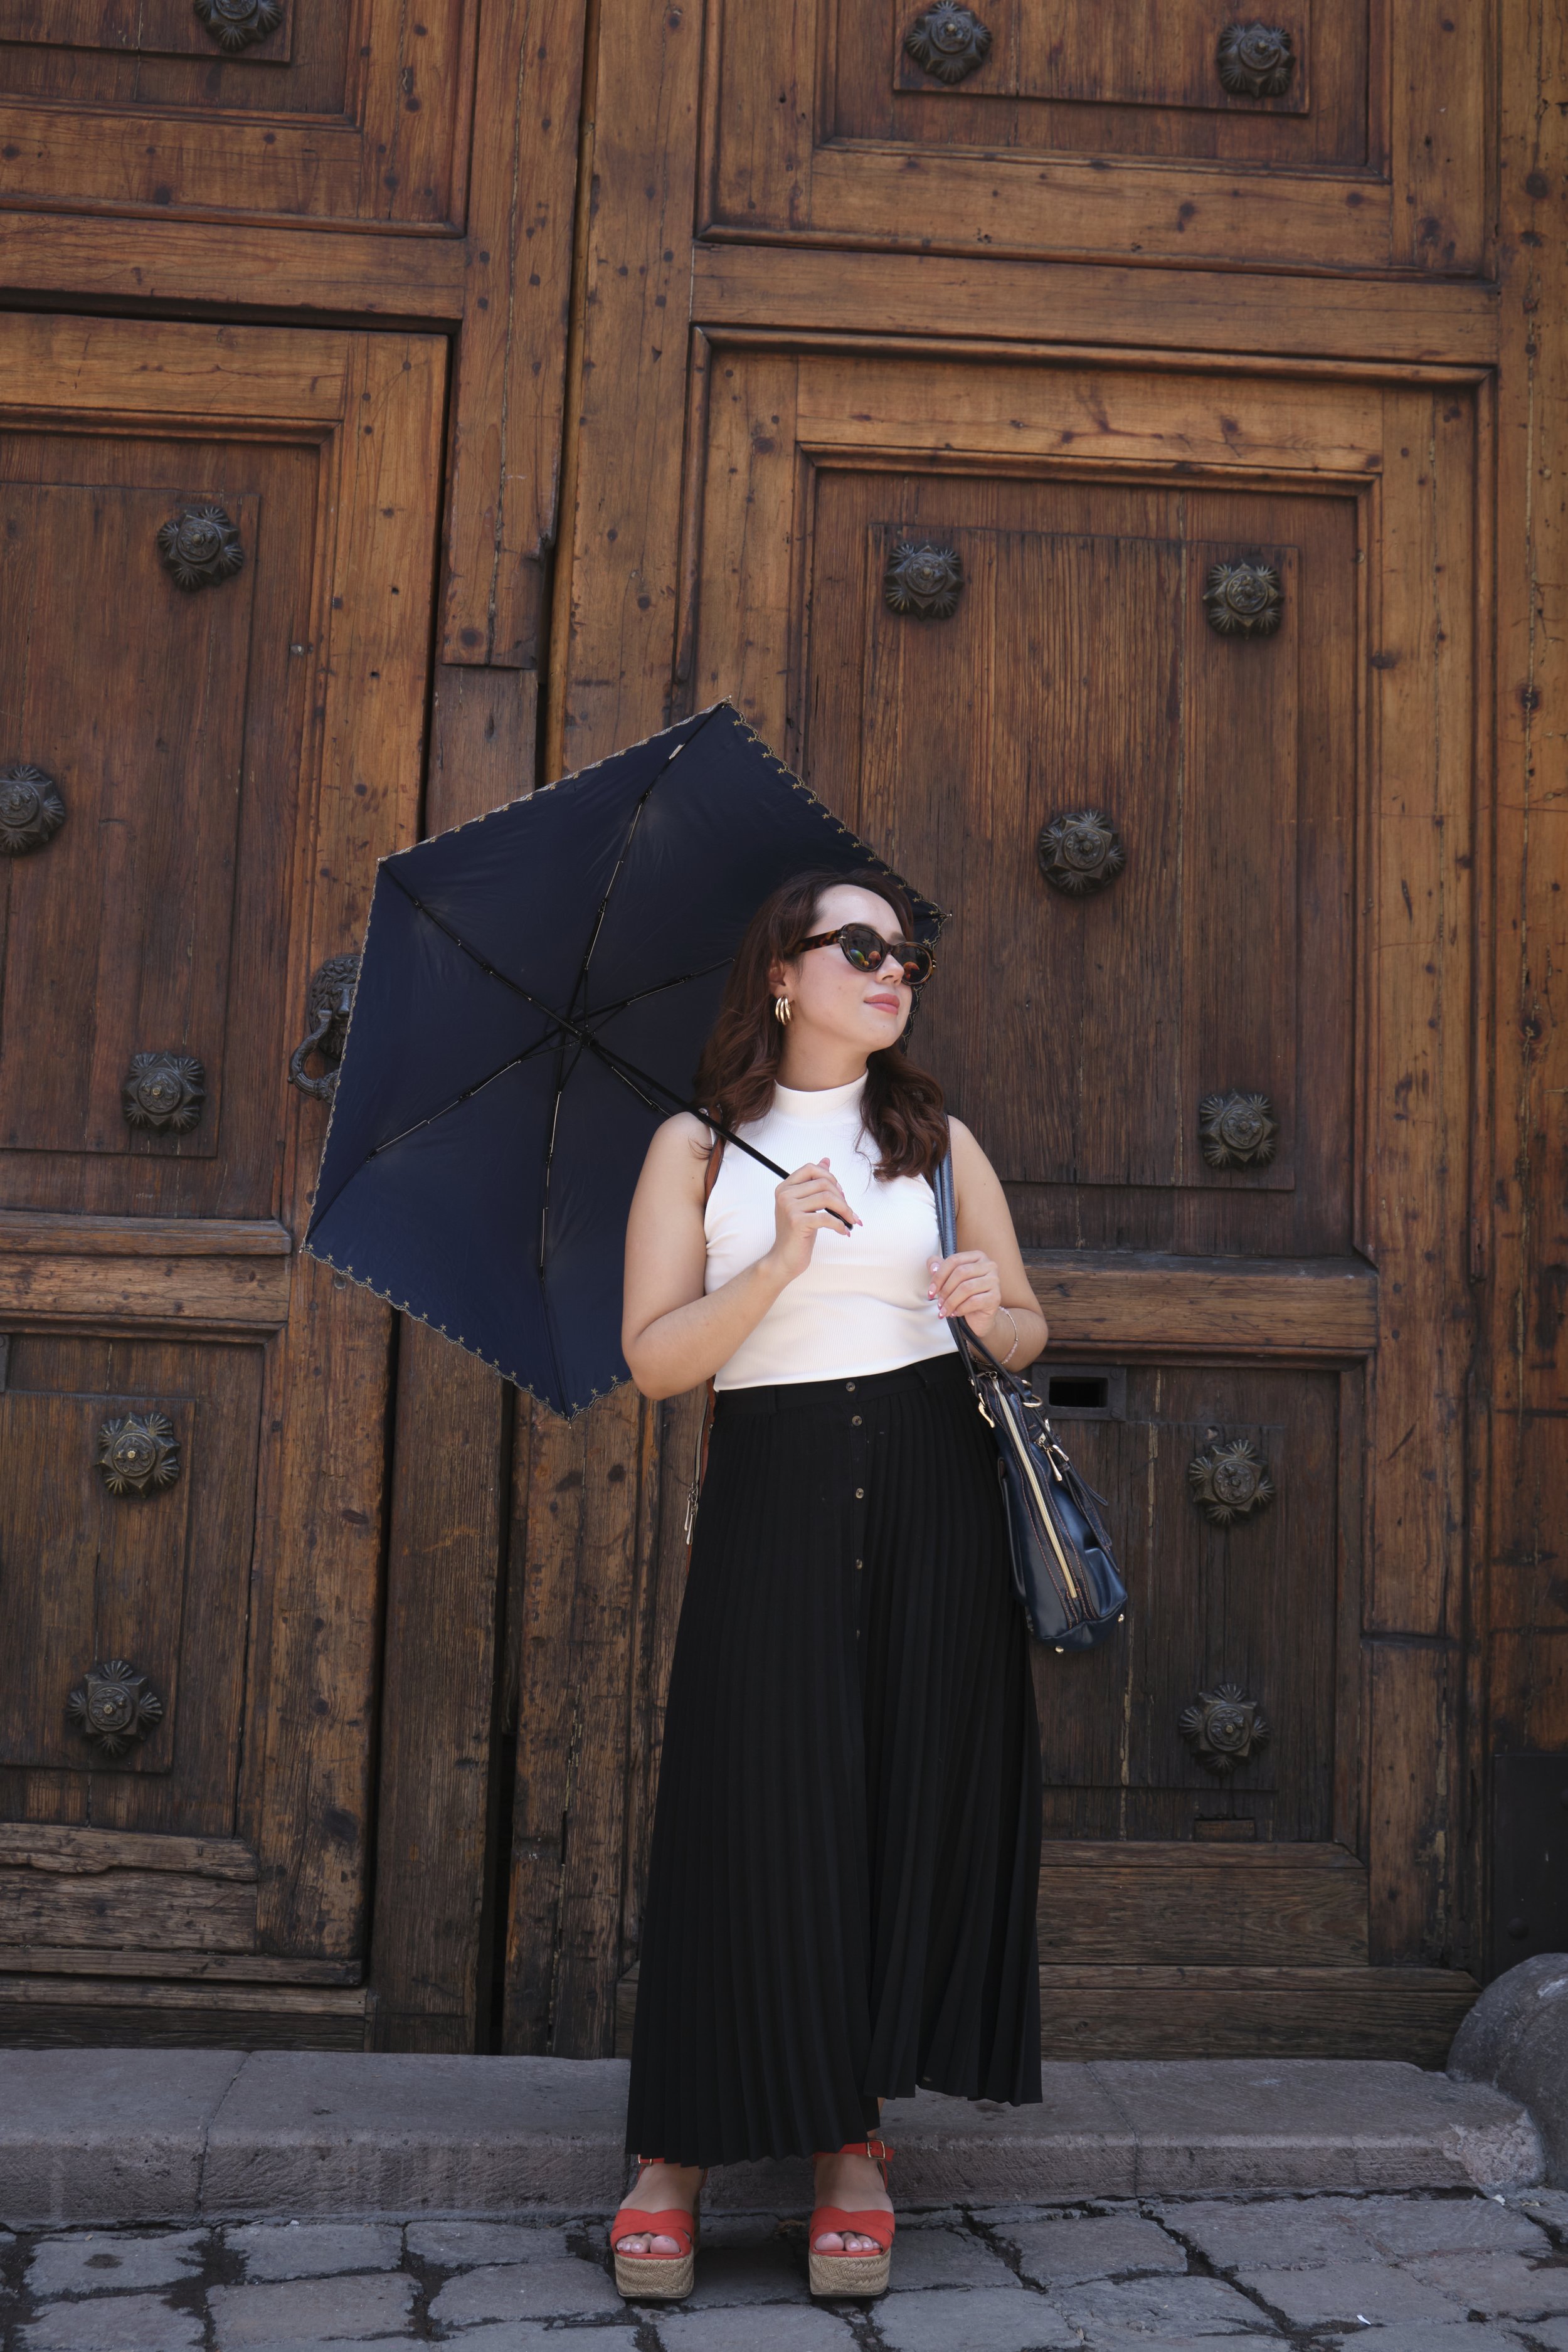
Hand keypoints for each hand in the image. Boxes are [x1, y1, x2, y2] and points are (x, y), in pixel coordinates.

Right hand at [767, 1158, 859, 1282]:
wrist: (784, 1258)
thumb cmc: (796, 1233)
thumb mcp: (806, 1205)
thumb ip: (814, 1183)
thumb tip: (826, 1161)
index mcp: (785, 1187)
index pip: (811, 1169)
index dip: (830, 1177)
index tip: (840, 1193)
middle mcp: (785, 1194)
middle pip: (823, 1183)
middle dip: (842, 1197)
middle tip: (849, 1211)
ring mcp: (789, 1207)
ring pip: (827, 1198)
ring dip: (845, 1210)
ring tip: (851, 1220)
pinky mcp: (797, 1222)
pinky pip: (827, 1217)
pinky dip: (840, 1225)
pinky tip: (844, 1231)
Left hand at [927, 1249, 1002, 1338]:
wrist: (979, 1317)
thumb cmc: (964, 1296)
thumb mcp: (949, 1280)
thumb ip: (940, 1269)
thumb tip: (932, 1266)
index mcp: (977, 1256)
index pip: (954, 1260)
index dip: (939, 1276)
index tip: (930, 1291)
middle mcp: (989, 1265)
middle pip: (961, 1272)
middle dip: (945, 1290)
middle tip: (938, 1303)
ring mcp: (994, 1281)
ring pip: (967, 1288)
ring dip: (951, 1301)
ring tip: (944, 1310)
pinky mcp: (996, 1297)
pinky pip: (974, 1301)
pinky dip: (961, 1308)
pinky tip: (955, 1313)